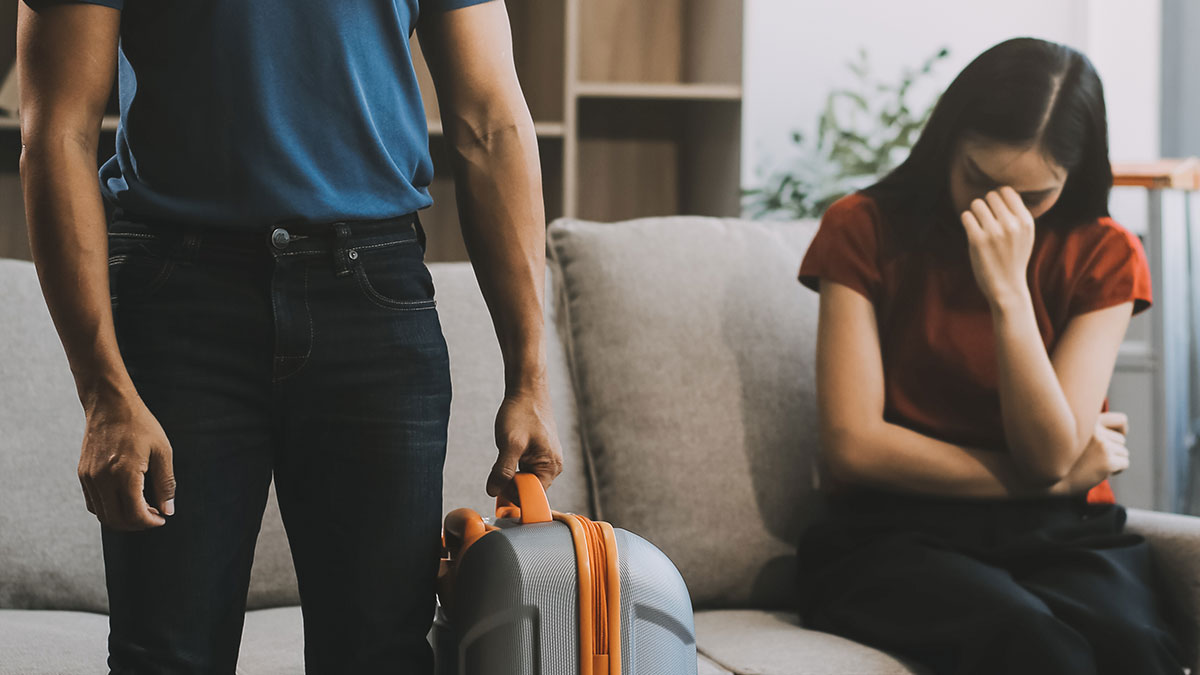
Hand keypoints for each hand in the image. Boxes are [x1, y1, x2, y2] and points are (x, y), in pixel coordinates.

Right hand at [79, 390, 175, 529]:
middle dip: (137, 524)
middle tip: (153, 516)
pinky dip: (108, 509)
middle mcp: (102, 479)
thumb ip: (165, 483)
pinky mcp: (83, 474)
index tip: (161, 518)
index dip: (150, 522)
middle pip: (116, 520)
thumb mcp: (162, 451)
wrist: (110, 405)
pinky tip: (125, 499)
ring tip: (141, 508)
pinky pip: (93, 502)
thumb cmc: (140, 424)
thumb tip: (167, 509)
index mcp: (124, 474)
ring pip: (102, 514)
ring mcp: (89, 477)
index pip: (134, 514)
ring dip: (122, 518)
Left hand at [487, 387, 564, 502]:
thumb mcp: (509, 444)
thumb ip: (502, 471)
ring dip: (510, 472)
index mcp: (551, 467)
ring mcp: (547, 459)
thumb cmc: (522, 412)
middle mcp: (553, 466)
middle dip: (510, 482)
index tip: (498, 484)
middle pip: (528, 489)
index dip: (513, 494)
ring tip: (506, 452)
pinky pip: (525, 468)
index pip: (531, 496)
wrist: (527, 389)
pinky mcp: (540, 452)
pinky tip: (510, 449)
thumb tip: (492, 492)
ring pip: (524, 478)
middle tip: (498, 467)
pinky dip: (513, 464)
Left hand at [960, 186, 1035, 307]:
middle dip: (986, 205)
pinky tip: (972, 230)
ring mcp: (994, 232)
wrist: (1007, 287)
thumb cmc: (1014, 258)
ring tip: (979, 224)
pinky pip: (966, 216)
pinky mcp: (977, 240)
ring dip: (974, 212)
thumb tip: (1002, 191)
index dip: (998, 197)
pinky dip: (967, 221)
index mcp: (1025, 221)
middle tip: (986, 219)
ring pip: (976, 204)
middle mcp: (1011, 224)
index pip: (1007, 191)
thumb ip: (1018, 215)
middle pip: (990, 196)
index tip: (995, 209)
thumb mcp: (1025, 235)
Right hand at [1055, 411, 1129, 494]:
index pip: (1121, 420)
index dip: (1122, 430)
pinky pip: (1124, 463)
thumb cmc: (1058, 456)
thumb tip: (1123, 433)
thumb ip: (1091, 428)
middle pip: (1121, 440)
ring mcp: (1102, 445)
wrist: (1047, 476)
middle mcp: (1095, 429)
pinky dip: (1115, 470)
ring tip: (1093, 465)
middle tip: (1094, 459)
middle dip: (1112, 450)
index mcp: (1087, 420)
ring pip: (1123, 452)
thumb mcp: (1071, 434)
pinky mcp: (1107, 461)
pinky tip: (1099, 472)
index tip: (1119, 437)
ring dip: (1113, 460)